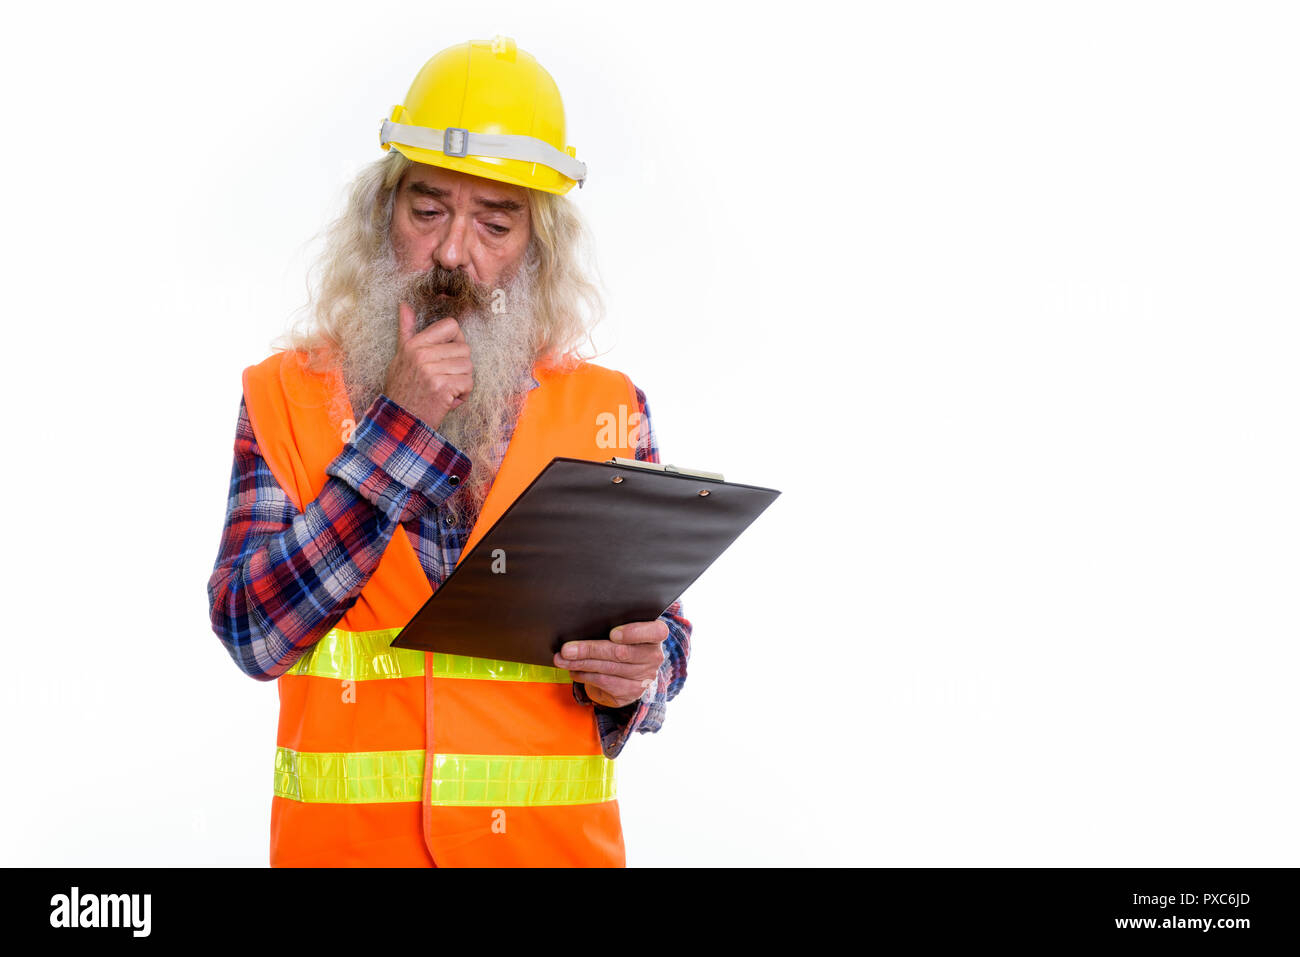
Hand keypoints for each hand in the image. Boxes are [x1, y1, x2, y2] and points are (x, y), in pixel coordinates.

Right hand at [381, 302, 473, 431]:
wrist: (400, 422)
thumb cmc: (402, 390)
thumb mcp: (400, 357)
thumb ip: (406, 331)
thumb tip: (404, 304)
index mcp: (414, 344)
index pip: (451, 326)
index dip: (457, 340)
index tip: (450, 355)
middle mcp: (422, 354)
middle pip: (465, 349)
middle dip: (460, 367)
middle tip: (446, 379)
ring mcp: (432, 370)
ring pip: (468, 367)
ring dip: (462, 382)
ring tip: (446, 391)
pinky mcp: (442, 387)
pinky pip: (468, 383)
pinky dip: (463, 395)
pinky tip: (448, 400)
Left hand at [554, 620, 668, 708]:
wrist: (628, 672)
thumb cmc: (621, 642)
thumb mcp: (622, 629)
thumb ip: (610, 624)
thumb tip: (578, 625)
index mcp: (656, 634)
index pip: (656, 631)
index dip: (634, 633)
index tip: (613, 634)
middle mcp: (654, 656)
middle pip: (621, 652)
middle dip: (589, 650)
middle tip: (566, 649)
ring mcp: (644, 677)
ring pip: (608, 669)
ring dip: (580, 664)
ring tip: (562, 660)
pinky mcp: (631, 692)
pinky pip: (604, 682)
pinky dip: (585, 675)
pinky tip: (574, 670)